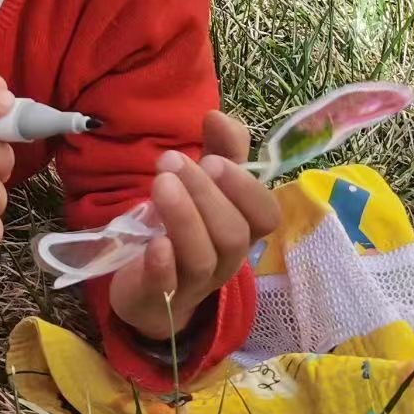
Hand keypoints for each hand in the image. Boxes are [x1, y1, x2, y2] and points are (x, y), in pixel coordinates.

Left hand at [107, 111, 281, 340]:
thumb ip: (220, 150)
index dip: (245, 190)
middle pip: (233, 235)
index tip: (213, 160)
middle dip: (206, 195)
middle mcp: (225, 260)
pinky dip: (164, 264)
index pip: (266, 216)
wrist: (146, 288)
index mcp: (243, 230)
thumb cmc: (185, 227)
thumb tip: (216, 115)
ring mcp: (193, 283)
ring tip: (160, 184)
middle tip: (172, 162)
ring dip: (184, 218)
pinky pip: (168, 287)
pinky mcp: (158, 298)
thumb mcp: (205, 186)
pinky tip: (155, 242)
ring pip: (203, 258)